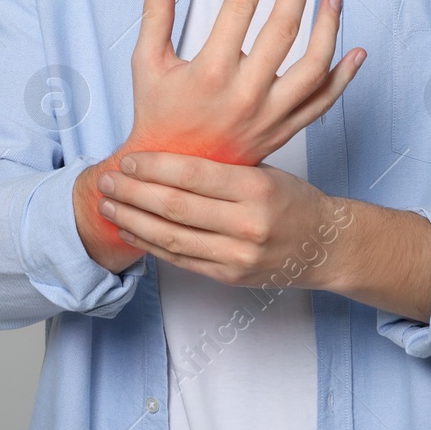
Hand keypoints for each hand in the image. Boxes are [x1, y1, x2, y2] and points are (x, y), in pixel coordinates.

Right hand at [75, 0, 363, 270]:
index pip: (240, 9)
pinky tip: (356, 52)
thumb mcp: (147, 63)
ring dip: (328, 28)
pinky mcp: (284, 131)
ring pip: (312, 66)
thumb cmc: (158, 114)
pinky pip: (323, 102)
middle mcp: (244, 94)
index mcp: (209, 72)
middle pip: (282, 31)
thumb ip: (156, 13)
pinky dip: (344, 77)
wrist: (174, 176)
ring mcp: (268, 115)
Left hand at [97, 152, 356, 289]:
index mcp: (257, 189)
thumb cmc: (292, 200)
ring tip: (108, 206)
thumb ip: (221, 166)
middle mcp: (247, 225)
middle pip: (176, 207)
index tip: (128, 159)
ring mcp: (237, 256)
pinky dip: (151, 244)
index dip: (154, 167)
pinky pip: (181, 260)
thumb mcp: (265, 171)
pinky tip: (131, 230)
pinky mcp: (229, 276)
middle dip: (133, 193)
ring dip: (133, 221)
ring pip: (172, 238)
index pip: (193, 175)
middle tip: (106, 180)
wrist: (324, 246)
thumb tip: (165, 152)